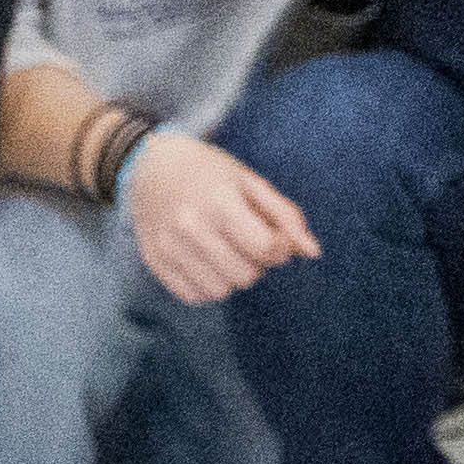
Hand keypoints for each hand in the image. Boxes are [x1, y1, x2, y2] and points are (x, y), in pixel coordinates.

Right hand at [123, 131, 318, 307]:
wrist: (150, 167)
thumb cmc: (208, 172)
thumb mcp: (250, 182)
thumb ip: (285, 216)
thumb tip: (313, 252)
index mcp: (220, 201)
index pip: (265, 248)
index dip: (280, 248)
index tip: (275, 237)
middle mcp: (191, 227)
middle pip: (245, 276)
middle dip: (257, 264)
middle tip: (248, 242)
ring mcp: (169, 248)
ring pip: (220, 291)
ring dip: (233, 277)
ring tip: (227, 252)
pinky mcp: (155, 264)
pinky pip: (193, 296)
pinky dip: (208, 286)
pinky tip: (207, 262)